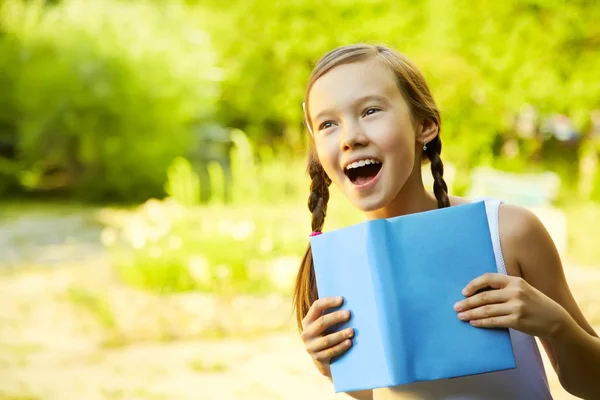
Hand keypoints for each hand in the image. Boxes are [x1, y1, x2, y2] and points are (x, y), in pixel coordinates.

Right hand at [301, 296, 353, 376]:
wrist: (323, 359)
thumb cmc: (328, 335)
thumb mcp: (325, 325)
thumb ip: (330, 314)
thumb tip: (347, 301)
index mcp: (307, 321)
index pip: (316, 307)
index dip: (329, 302)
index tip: (342, 299)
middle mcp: (306, 333)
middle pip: (321, 322)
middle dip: (336, 317)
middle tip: (349, 313)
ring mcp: (311, 347)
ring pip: (327, 339)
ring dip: (340, 334)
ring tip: (352, 331)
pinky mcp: (318, 358)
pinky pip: (331, 352)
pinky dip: (341, 346)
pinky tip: (349, 342)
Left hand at [454, 273, 569, 338]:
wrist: (556, 320)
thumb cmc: (535, 304)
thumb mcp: (523, 289)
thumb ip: (505, 288)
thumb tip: (479, 292)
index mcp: (515, 281)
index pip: (488, 278)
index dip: (473, 284)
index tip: (464, 292)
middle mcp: (515, 292)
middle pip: (484, 296)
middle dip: (467, 302)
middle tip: (456, 307)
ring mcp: (517, 307)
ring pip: (486, 310)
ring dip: (470, 313)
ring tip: (460, 316)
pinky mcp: (517, 321)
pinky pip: (494, 321)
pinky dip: (481, 322)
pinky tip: (473, 323)